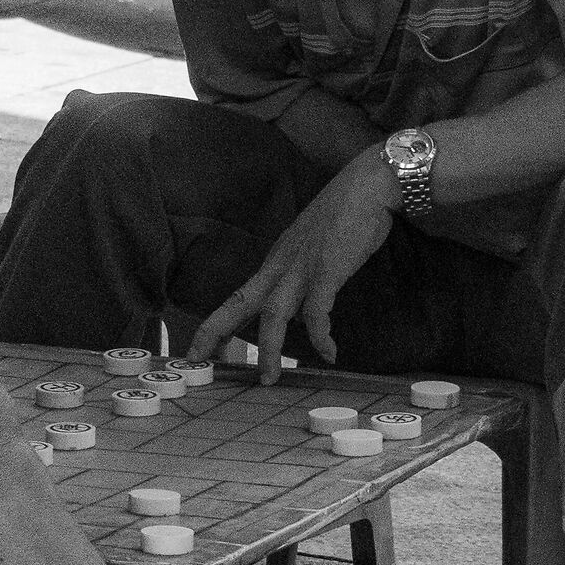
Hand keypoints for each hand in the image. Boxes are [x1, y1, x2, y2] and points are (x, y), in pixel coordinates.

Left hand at [187, 155, 397, 380]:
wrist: (368, 185)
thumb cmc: (346, 214)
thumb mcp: (314, 248)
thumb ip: (305, 275)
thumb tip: (304, 307)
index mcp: (276, 261)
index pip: (240, 296)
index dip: (218, 323)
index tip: (202, 348)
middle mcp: (281, 265)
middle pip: (239, 301)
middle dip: (215, 332)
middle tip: (197, 361)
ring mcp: (302, 267)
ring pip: (273, 315)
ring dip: (269, 350)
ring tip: (270, 378)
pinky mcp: (327, 270)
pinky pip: (317, 313)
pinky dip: (319, 337)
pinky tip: (329, 353)